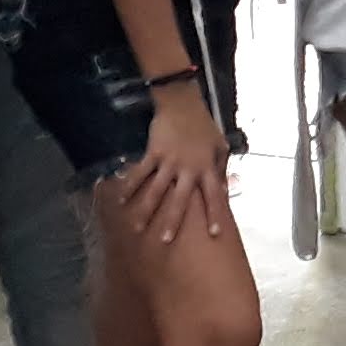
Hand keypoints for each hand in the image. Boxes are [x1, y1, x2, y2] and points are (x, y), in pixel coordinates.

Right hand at [114, 77, 231, 244]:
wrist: (183, 104)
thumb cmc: (204, 127)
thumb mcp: (220, 147)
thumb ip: (221, 170)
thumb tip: (225, 190)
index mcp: (207, 168)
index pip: (214, 196)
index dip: (214, 214)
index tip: (214, 234)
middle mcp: (188, 168)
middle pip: (181, 200)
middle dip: (173, 221)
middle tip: (165, 241)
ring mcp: (169, 161)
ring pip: (156, 190)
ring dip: (146, 210)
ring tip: (136, 228)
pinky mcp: (153, 153)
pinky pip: (141, 173)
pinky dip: (130, 186)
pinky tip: (121, 200)